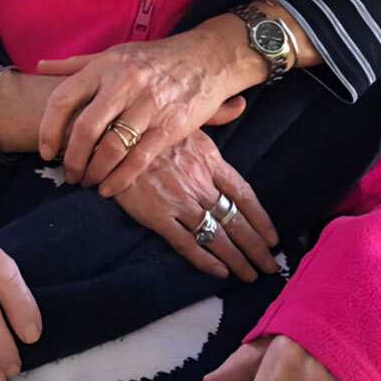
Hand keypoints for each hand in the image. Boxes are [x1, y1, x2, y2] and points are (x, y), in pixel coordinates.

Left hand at [36, 32, 246, 195]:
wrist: (206, 58)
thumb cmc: (153, 58)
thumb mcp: (113, 53)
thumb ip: (75, 63)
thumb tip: (40, 67)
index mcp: (104, 66)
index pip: (63, 98)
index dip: (48, 128)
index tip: (46, 150)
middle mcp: (124, 84)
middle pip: (86, 128)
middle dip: (72, 158)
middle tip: (68, 174)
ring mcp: (148, 106)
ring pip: (111, 147)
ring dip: (94, 172)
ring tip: (87, 182)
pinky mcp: (171, 126)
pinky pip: (140, 159)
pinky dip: (121, 179)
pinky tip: (109, 189)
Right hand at [112, 131, 279, 280]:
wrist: (106, 135)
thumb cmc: (143, 126)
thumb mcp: (183, 116)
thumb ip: (214, 115)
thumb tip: (240, 105)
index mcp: (208, 159)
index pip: (242, 194)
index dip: (261, 218)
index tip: (274, 237)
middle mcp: (198, 182)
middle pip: (235, 220)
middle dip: (256, 247)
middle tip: (269, 266)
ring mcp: (177, 200)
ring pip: (216, 235)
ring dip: (238, 259)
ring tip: (251, 275)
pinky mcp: (154, 215)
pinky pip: (185, 243)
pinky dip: (204, 260)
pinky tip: (220, 272)